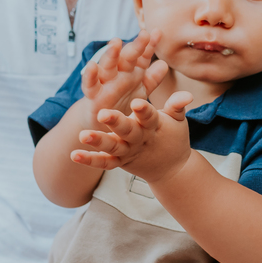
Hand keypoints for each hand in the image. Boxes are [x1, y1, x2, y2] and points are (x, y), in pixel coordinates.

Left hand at [73, 94, 193, 182]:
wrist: (172, 169)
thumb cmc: (173, 137)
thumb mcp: (177, 121)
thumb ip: (177, 106)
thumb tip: (187, 94)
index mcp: (153, 126)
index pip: (149, 116)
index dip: (144, 111)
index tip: (137, 102)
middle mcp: (139, 139)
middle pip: (127, 131)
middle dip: (116, 123)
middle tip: (103, 113)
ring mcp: (128, 152)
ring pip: (112, 147)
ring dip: (98, 141)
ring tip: (83, 135)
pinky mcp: (119, 162)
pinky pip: (104, 163)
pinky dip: (89, 160)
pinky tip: (74, 155)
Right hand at [78, 32, 167, 125]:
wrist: (100, 121)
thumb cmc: (120, 102)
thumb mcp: (140, 90)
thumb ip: (152, 78)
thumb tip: (164, 64)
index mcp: (131, 71)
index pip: (141, 56)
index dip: (149, 46)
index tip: (158, 33)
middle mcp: (118, 73)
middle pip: (127, 57)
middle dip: (135, 46)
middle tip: (144, 35)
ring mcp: (104, 82)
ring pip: (107, 66)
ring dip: (111, 54)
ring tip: (115, 42)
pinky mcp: (92, 95)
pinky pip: (90, 84)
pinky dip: (90, 76)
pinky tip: (92, 65)